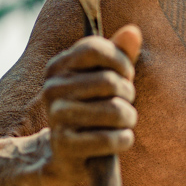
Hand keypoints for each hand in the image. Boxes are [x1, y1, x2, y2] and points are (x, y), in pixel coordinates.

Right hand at [41, 24, 141, 184]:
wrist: (68, 154)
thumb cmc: (94, 106)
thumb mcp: (106, 77)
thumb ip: (121, 53)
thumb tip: (133, 31)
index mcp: (58, 66)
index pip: (94, 48)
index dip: (120, 61)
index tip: (126, 74)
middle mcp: (52, 89)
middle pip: (109, 81)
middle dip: (128, 93)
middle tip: (126, 102)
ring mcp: (56, 117)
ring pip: (114, 110)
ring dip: (129, 118)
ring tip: (125, 121)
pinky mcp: (64, 145)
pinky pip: (108, 138)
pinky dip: (124, 139)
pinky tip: (122, 139)